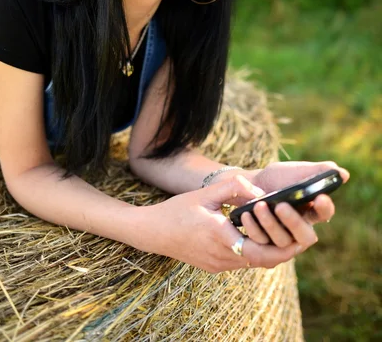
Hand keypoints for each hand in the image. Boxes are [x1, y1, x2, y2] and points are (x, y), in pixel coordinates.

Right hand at [135, 175, 303, 272]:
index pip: (263, 251)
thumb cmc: (178, 209)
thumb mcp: (206, 192)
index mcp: (221, 237)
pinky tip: (257, 233)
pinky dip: (254, 250)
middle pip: (264, 261)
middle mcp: (222, 257)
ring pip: (254, 262)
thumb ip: (234, 187)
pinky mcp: (214, 266)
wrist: (153, 232)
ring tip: (282, 230)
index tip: (299, 234)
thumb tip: (262, 192)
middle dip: (283, 249)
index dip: (285, 245)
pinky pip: (242, 261)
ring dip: (269, 249)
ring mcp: (217, 265)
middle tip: (298, 233)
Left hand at [222, 160, 349, 248]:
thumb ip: (318, 171)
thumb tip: (342, 173)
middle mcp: (300, 229)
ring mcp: (282, 239)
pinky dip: (254, 228)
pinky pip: (261, 245)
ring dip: (270, 223)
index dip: (324, 208)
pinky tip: (246, 214)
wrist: (248, 186)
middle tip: (281, 206)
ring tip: (258, 205)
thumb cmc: (277, 178)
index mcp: (311, 210)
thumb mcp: (295, 171)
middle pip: (305, 236)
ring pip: (281, 240)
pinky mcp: (265, 245)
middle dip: (293, 222)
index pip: (324, 213)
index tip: (319, 197)